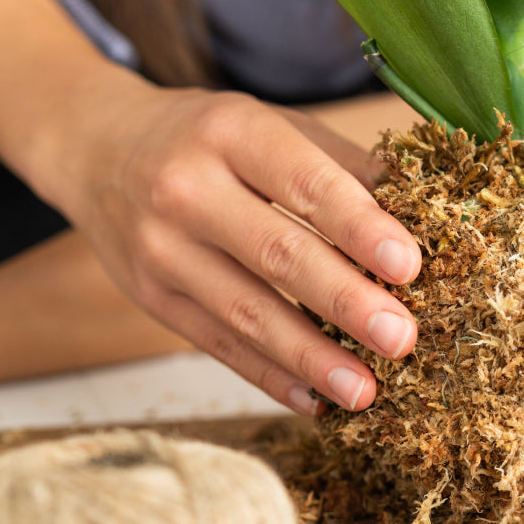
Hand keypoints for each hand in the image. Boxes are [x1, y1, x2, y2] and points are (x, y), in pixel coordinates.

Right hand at [60, 85, 420, 412]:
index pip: (305, 183)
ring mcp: (161, 248)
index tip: (409, 266)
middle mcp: (187, 189)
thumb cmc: (210, 137)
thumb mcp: (270, 123)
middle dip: (345, 302)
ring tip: (365, 390)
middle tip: (402, 338)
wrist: (95, 147)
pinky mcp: (151, 296)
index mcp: (231, 131)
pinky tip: (313, 400)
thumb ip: (342, 166)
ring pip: (246, 312)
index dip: (360, 227)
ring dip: (311, 357)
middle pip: (277, 254)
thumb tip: (427, 210)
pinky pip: (217, 344)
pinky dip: (269, 376)